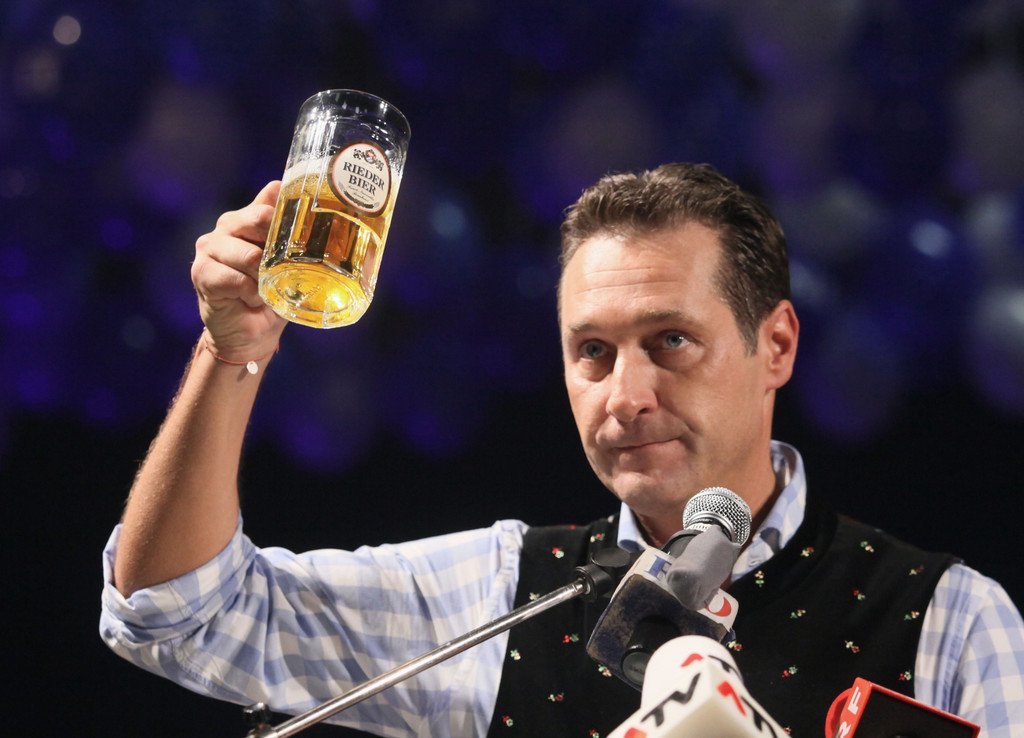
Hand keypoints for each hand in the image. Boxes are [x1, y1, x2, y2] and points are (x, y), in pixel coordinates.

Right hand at [191, 181, 286, 358]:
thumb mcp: (287, 261)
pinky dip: (251, 294)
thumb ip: (288, 230)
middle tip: (281, 272)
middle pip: (260, 220)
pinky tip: (250, 300)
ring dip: (264, 279)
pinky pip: (237, 280)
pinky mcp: (202, 272)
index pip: (270, 203)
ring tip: (264, 290)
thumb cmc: (271, 294)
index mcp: (247, 218)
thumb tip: (288, 191)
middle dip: (278, 250)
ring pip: (251, 256)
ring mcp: (210, 247)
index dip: (289, 221)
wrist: (251, 333)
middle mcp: (226, 226)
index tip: (304, 238)